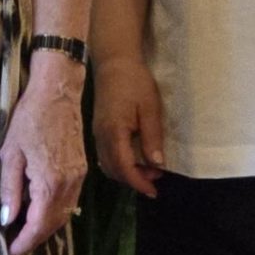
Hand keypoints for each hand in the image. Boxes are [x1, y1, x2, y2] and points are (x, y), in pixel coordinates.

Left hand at [0, 56, 86, 254]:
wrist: (58, 91)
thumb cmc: (30, 118)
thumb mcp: (11, 153)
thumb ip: (10, 189)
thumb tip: (7, 219)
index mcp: (50, 182)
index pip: (38, 225)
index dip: (24, 242)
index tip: (10, 251)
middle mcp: (69, 185)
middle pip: (54, 224)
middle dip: (35, 239)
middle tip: (15, 245)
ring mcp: (79, 178)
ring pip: (64, 214)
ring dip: (46, 227)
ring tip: (25, 232)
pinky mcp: (82, 170)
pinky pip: (70, 201)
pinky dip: (55, 212)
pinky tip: (41, 211)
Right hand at [91, 53, 165, 197]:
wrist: (114, 62)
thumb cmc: (135, 81)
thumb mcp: (150, 107)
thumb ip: (152, 137)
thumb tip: (157, 164)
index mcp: (114, 132)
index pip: (124, 168)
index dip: (138, 183)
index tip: (153, 191)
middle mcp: (101, 136)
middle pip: (113, 170)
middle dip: (134, 180)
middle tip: (156, 178)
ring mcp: (97, 133)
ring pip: (107, 165)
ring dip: (126, 173)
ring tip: (148, 169)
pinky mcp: (98, 129)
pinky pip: (105, 155)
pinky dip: (119, 164)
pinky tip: (134, 158)